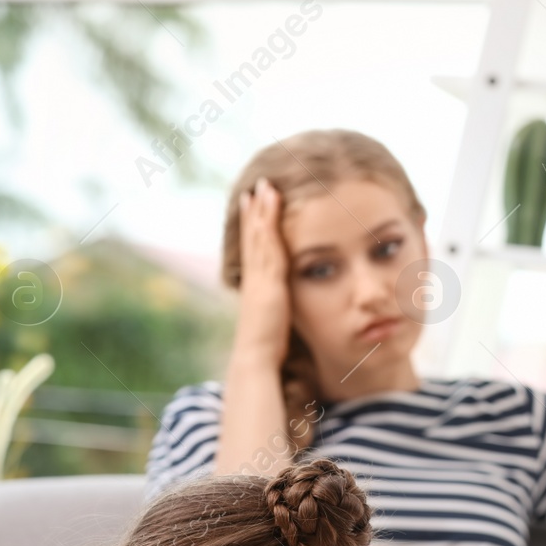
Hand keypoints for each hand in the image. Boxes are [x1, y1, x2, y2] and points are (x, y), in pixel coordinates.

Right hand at [235, 176, 292, 366]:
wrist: (257, 359)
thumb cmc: (270, 350)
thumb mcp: (279, 326)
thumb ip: (283, 314)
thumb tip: (291, 313)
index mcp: (258, 289)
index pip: (256, 253)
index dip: (255, 231)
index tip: (257, 211)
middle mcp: (255, 278)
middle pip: (254, 237)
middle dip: (255, 212)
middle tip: (256, 188)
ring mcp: (259, 276)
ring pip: (258, 235)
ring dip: (261, 209)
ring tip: (263, 186)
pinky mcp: (266, 277)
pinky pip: (267, 240)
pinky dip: (268, 219)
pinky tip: (271, 201)